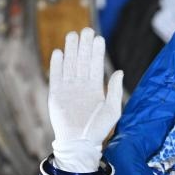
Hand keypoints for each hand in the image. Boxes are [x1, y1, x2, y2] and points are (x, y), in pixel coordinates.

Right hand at [48, 28, 124, 171]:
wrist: (79, 144)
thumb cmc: (98, 130)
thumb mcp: (113, 110)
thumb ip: (114, 90)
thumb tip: (119, 71)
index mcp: (95, 88)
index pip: (95, 65)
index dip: (96, 52)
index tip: (98, 37)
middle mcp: (81, 86)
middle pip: (81, 61)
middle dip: (84, 46)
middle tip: (86, 30)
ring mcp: (68, 89)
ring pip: (69, 65)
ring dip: (70, 50)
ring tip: (72, 35)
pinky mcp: (55, 95)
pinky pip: (56, 76)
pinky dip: (57, 65)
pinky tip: (59, 52)